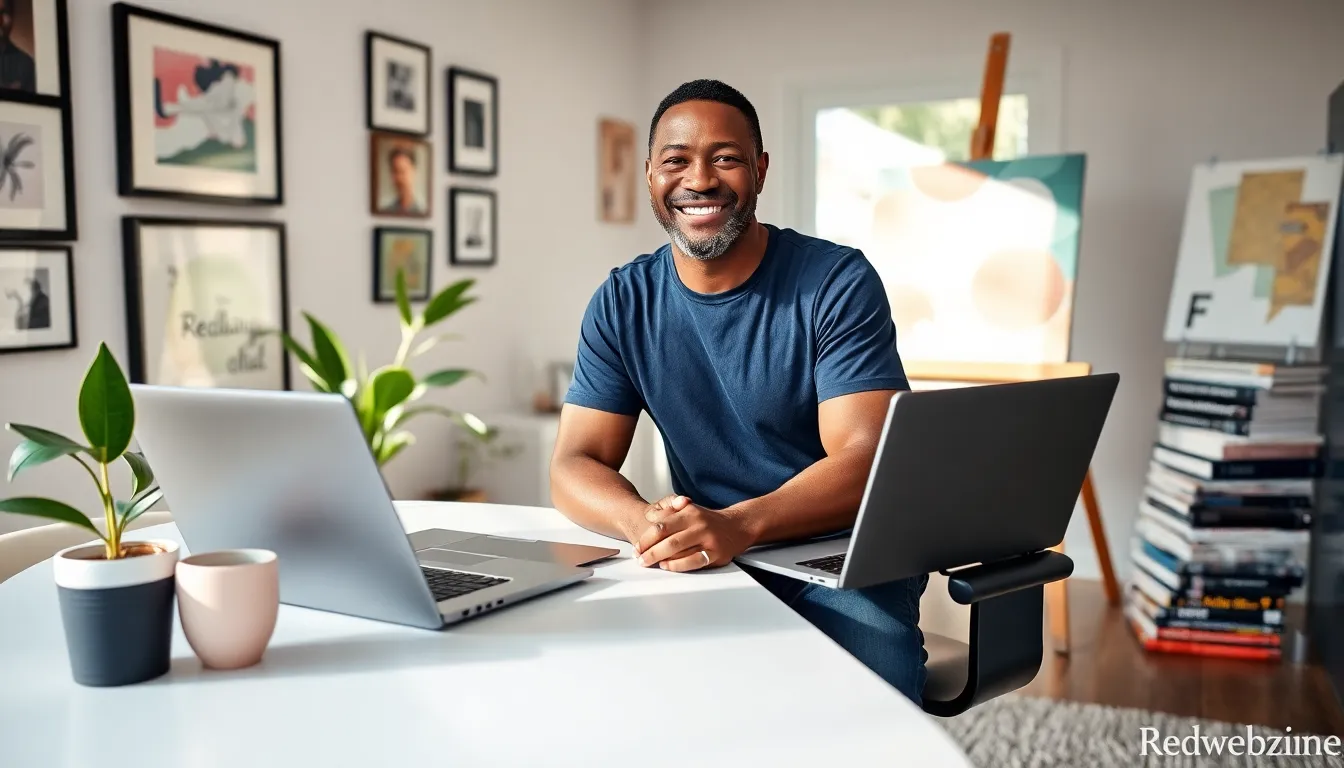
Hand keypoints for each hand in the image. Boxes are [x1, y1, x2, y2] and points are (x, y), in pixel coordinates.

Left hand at [633, 497, 754, 571]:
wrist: (736, 526)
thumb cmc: (708, 520)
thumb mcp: (689, 509)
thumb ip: (669, 510)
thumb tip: (650, 516)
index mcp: (689, 512)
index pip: (661, 525)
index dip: (646, 538)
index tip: (637, 547)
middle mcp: (698, 524)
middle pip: (667, 539)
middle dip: (649, 551)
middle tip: (639, 558)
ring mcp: (708, 539)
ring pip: (678, 550)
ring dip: (659, 558)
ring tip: (648, 563)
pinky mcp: (716, 554)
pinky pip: (693, 561)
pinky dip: (677, 565)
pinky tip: (667, 566)